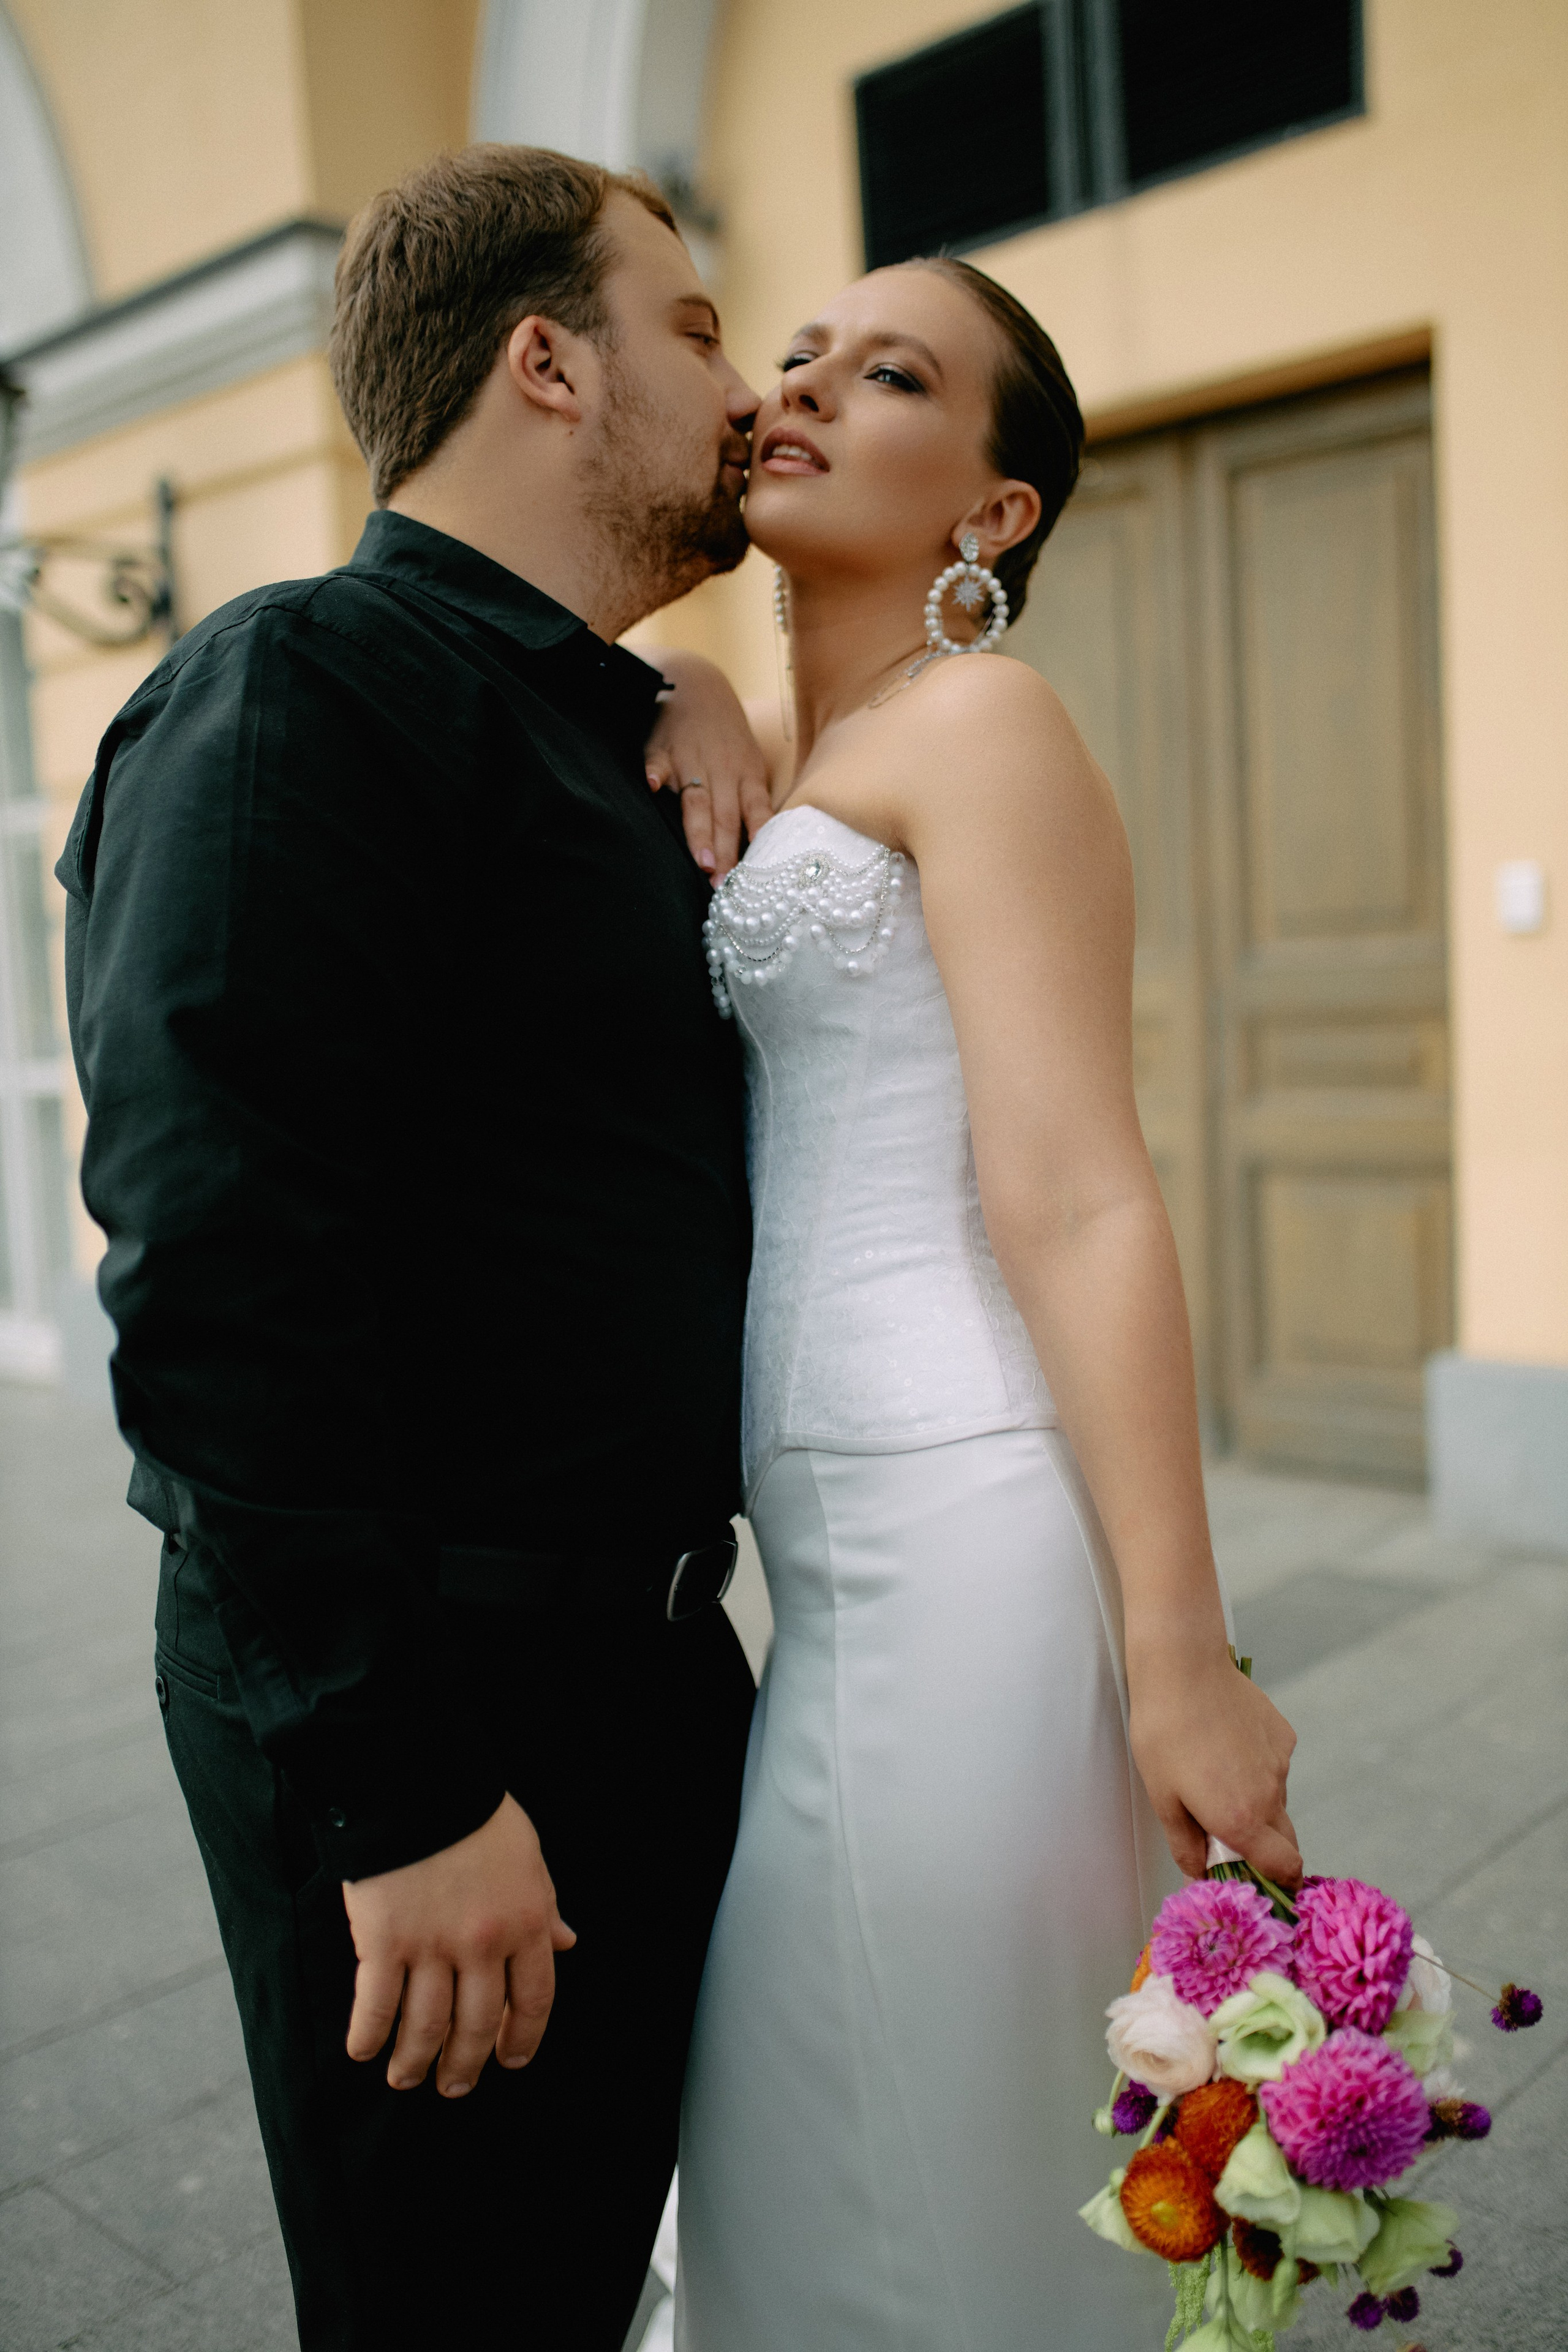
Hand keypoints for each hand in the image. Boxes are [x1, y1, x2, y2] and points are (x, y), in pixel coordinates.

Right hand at [341, 1794, 576, 2095]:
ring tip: (407, 2079)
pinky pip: (377, 2007)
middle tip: (454, 2086)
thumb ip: (544, 1906)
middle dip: (465, 2065)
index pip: (536, 1999)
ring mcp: (432, 1946)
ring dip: (416, 2063)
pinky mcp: (384, 1942)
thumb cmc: (474, 1813)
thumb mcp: (528, 1856)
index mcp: (527, 1920)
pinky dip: (368, 2037)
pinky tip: (363, 2050)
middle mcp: (484, 1943)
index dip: (523, 2038)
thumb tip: (567, 1944)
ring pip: (427, 2028)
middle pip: (479, 2026)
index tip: (510, 2060)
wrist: (418, 1780)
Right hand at [643, 651, 771, 879]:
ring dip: (698, 830)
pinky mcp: (661, 748)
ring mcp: (691, 759)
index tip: (755, 872)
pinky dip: (655, 773)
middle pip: (725, 815)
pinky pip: (658, 762)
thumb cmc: (725, 734)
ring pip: (696, 800)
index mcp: (746, 774)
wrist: (696, 682)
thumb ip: (751, 801)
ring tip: (700, 861)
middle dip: (725, 852)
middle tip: (723, 884)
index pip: (755, 812)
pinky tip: (652, 787)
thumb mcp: (748, 761)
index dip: (755, 841)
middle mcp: (721, 770)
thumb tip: (761, 845)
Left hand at [1127, 1646, 1302, 1889]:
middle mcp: (1271, 1794)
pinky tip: (1226, 1745)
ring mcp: (1281, 1762)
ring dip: (1256, 1803)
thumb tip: (1200, 1873)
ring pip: (1276, 1799)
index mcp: (1242, 1819)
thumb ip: (1186, 1844)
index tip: (1259, 1882)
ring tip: (1214, 1776)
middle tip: (1227, 1834)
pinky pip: (1275, 1765)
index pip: (1285, 1868)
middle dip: (1264, 1848)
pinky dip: (1257, 1768)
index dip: (1278, 1882)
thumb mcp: (1163, 1797)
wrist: (1183, 1666)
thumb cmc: (1163, 1732)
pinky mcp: (1283, 1734)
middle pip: (1285, 1839)